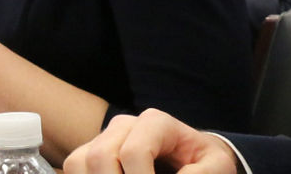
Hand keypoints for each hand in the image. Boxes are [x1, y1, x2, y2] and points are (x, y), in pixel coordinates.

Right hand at [63, 109, 238, 173]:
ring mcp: (105, 137)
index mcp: (156, 123)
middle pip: (100, 157)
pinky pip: (73, 168)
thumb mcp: (217, 167)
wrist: (191, 159)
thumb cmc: (204, 163)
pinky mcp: (92, 152)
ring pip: (79, 162)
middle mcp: (125, 125)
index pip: (134, 152)